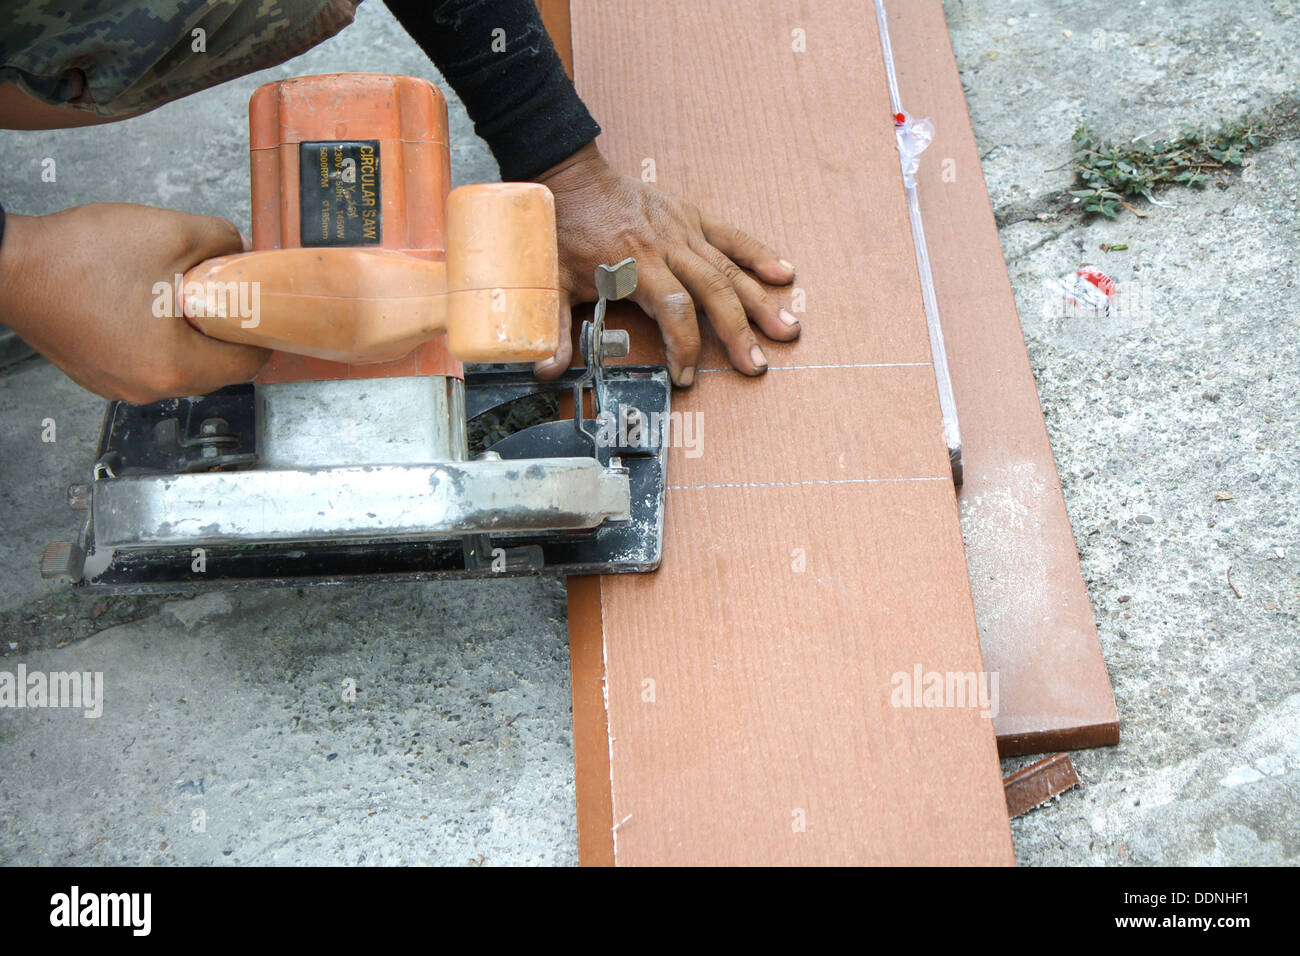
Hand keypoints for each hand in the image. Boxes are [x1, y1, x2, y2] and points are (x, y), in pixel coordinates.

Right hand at [0, 203, 268, 403]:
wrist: (10, 264)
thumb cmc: (79, 256)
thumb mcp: (173, 232)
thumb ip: (223, 242)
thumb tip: (241, 251)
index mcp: (175, 365)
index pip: (249, 364)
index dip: (263, 332)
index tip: (266, 311)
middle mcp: (149, 387)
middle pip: (216, 368)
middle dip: (225, 331)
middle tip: (222, 294)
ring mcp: (120, 386)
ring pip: (182, 365)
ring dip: (191, 334)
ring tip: (177, 293)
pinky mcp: (99, 375)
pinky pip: (148, 361)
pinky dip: (158, 338)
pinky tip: (146, 303)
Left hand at [532, 143, 799, 385]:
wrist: (573, 178)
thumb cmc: (565, 231)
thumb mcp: (553, 282)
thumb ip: (554, 329)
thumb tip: (545, 371)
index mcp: (634, 266)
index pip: (673, 310)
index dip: (683, 346)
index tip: (685, 376)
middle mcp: (666, 248)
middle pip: (713, 292)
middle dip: (737, 333)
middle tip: (756, 366)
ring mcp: (684, 231)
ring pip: (729, 269)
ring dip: (761, 302)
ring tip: (788, 330)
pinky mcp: (692, 217)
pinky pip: (731, 237)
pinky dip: (759, 254)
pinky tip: (785, 275)